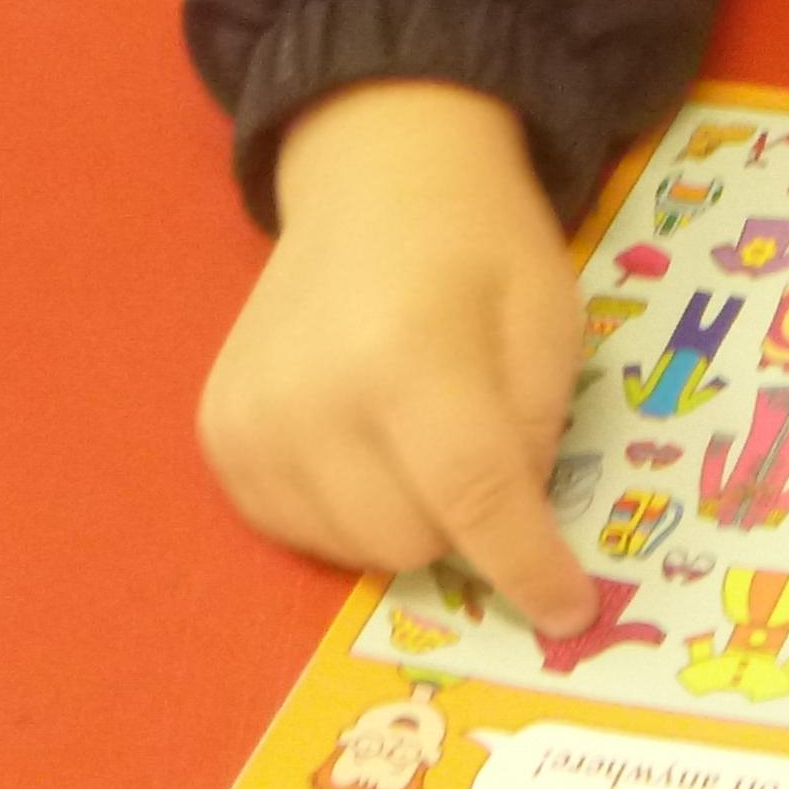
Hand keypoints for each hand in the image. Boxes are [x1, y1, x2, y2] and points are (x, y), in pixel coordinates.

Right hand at [199, 80, 595, 635]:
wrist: (373, 175)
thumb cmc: (479, 244)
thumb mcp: (550, 319)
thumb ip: (538, 430)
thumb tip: (517, 533)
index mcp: (411, 357)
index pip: (476, 501)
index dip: (529, 569)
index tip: (569, 613)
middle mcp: (314, 399)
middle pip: (409, 542)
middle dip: (465, 525)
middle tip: (480, 455)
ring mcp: (252, 420)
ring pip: (350, 550)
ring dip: (403, 521)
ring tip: (415, 437)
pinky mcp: (219, 432)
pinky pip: (294, 531)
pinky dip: (344, 510)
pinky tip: (362, 442)